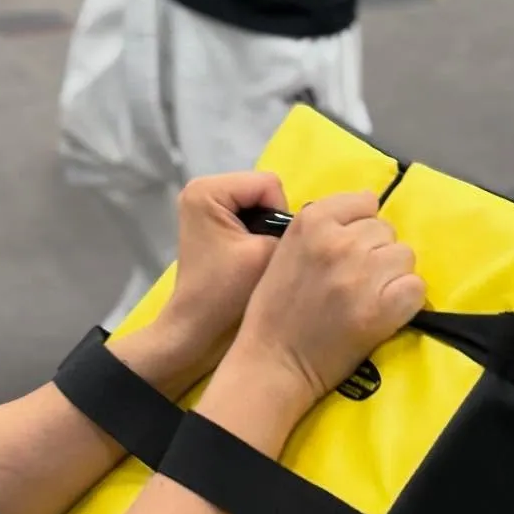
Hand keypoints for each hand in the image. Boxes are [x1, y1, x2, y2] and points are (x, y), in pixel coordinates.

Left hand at [159, 171, 289, 354]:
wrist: (196, 329)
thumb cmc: (225, 293)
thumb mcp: (266, 256)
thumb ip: (294, 231)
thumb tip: (317, 221)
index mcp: (208, 190)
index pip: (269, 184)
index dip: (280, 216)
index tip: (270, 249)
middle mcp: (202, 188)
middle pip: (263, 190)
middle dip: (273, 221)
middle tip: (269, 253)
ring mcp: (206, 204)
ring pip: (260, 202)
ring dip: (267, 228)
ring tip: (263, 256)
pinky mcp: (213, 220)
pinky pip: (250, 214)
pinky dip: (258, 232)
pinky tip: (254, 256)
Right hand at [231, 191, 425, 408]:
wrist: (274, 361)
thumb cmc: (276, 308)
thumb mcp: (288, 248)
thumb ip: (324, 227)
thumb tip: (367, 209)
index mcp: (312, 221)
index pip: (365, 202)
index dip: (361, 226)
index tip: (350, 248)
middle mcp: (339, 241)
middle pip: (386, 229)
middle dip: (375, 251)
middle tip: (355, 280)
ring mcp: (362, 273)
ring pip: (404, 255)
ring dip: (392, 274)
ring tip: (368, 296)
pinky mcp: (382, 307)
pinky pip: (416, 286)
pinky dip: (405, 300)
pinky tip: (385, 311)